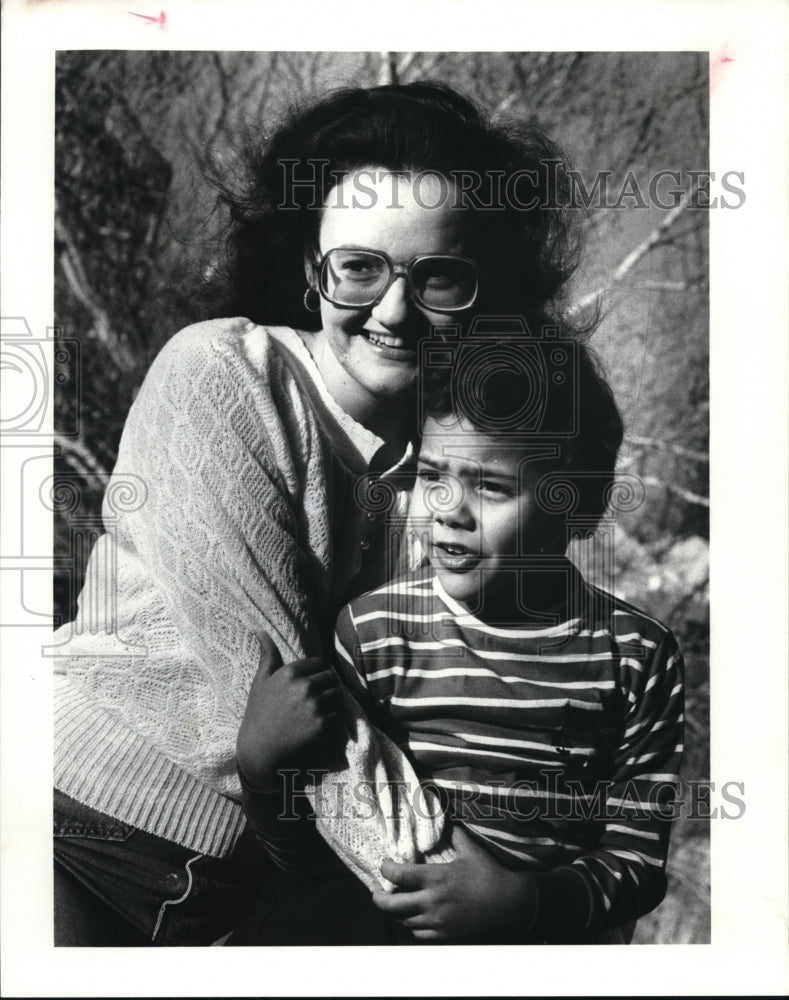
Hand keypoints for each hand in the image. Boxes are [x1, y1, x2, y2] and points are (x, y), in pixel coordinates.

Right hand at [236, 633, 344, 791]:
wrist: (260, 749)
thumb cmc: (258, 713)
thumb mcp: (260, 682)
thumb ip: (267, 655)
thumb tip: (260, 631)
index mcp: (290, 672)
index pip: (320, 663)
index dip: (320, 672)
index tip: (315, 681)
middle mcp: (304, 686)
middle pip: (331, 677)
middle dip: (328, 685)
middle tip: (320, 696)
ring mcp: (315, 705)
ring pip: (338, 695)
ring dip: (333, 701)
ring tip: (321, 709)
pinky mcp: (322, 724)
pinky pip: (338, 714)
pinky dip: (333, 718)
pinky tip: (320, 723)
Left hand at [371, 826, 536, 941]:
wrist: (509, 904)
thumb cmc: (489, 874)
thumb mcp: (471, 849)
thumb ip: (454, 833)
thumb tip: (444, 816)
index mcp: (436, 878)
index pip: (398, 875)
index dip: (386, 869)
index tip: (384, 864)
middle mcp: (432, 902)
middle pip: (392, 906)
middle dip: (379, 899)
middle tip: (376, 892)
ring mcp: (438, 921)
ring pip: (404, 921)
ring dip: (396, 913)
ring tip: (394, 903)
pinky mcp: (445, 935)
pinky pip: (419, 935)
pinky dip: (412, 926)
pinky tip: (413, 918)